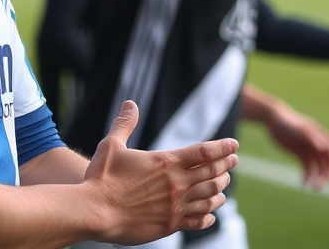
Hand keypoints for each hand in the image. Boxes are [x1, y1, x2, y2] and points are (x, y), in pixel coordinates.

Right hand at [83, 100, 238, 244]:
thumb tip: (130, 104)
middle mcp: (176, 184)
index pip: (203, 152)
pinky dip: (208, 217)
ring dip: (220, 190)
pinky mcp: (169, 225)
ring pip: (209, 198)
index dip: (221, 147)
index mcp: (166, 162)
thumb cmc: (101, 177)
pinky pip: (197, 221)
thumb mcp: (111, 145)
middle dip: (226, 166)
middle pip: (211, 173)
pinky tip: (211, 216)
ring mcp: (175, 206)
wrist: (95, 211)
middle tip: (234, 161)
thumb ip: (124, 124)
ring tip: (224, 186)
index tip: (234, 145)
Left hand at [262, 104, 328, 190]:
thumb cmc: (287, 122)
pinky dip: (307, 177)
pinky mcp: (301, 155)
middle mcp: (319, 145)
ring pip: (319, 169)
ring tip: (312, 188)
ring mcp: (310, 151)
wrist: (272, 119)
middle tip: (318, 187)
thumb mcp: (299, 129)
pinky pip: (308, 169)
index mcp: (323, 138)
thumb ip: (311, 136)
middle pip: (328, 165)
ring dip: (317, 179)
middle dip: (325, 176)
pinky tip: (303, 184)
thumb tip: (324, 146)